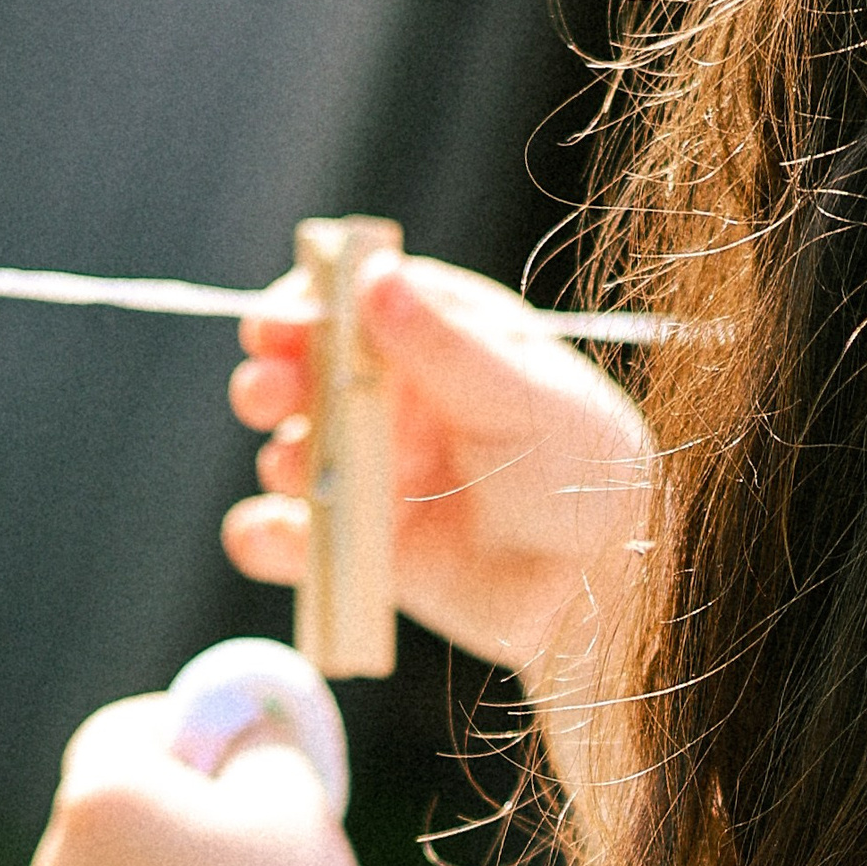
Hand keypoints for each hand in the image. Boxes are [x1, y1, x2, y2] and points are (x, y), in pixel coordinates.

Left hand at [30, 698, 379, 865]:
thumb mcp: (290, 787)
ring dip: (158, 846)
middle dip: (170, 789)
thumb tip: (234, 720)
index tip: (238, 755)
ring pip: (110, 849)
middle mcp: (59, 853)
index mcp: (99, 795)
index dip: (185, 727)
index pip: (126, 726)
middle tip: (245, 817)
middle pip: (112, 788)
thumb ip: (254, 732)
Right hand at [223, 251, 653, 720]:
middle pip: (311, 376)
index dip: (309, 305)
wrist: (602, 590)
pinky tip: (273, 535)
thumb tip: (375, 274)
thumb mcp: (522, 395)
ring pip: (298, 454)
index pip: (360, 303)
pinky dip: (272, 539)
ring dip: (284, 458)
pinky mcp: (367, 549)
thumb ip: (445, 345)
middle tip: (264, 393)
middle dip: (275, 381)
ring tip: (301, 470)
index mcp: (445, 343)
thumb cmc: (585, 472)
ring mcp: (381, 476)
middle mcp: (404, 403)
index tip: (274, 322)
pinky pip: (299, 541)